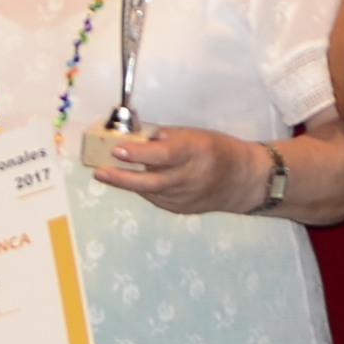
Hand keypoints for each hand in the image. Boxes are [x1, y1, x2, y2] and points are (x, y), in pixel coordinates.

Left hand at [83, 125, 272, 215]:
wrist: (243, 180)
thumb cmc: (216, 149)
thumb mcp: (194, 134)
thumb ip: (164, 139)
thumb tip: (133, 140)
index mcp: (196, 152)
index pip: (164, 155)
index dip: (139, 154)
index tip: (117, 150)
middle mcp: (191, 177)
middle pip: (151, 181)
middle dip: (121, 178)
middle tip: (99, 171)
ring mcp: (186, 197)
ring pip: (150, 191)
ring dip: (129, 182)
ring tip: (110, 173)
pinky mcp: (182, 209)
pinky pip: (156, 198)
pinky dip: (145, 189)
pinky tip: (139, 181)